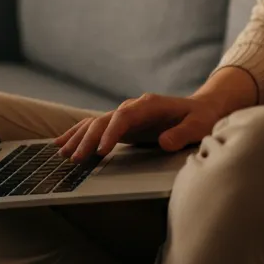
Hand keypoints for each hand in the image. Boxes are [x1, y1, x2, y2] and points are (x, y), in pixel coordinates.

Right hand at [54, 93, 223, 161]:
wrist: (201, 108)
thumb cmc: (201, 117)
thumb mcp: (199, 125)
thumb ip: (183, 133)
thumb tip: (164, 142)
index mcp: (149, 105)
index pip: (124, 116)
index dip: (111, 132)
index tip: (101, 150)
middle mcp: (134, 107)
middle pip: (105, 119)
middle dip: (88, 138)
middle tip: (75, 158)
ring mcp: (127, 115)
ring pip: (96, 122)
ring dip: (79, 136)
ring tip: (62, 152)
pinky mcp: (123, 125)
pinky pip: (97, 127)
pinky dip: (79, 133)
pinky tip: (63, 143)